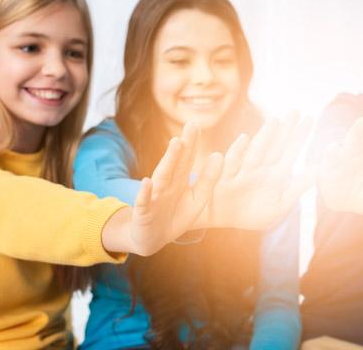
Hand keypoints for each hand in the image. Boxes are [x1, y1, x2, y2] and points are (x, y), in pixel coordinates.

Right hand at [127, 123, 222, 255]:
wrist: (152, 238)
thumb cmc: (177, 215)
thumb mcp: (197, 199)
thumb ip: (207, 180)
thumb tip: (218, 155)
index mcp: (180, 180)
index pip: (187, 158)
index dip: (192, 143)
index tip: (197, 124)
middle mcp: (166, 184)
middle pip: (176, 162)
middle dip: (184, 145)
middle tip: (191, 125)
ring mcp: (154, 196)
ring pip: (162, 176)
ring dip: (169, 161)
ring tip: (175, 144)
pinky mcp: (144, 212)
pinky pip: (144, 202)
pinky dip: (145, 193)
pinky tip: (146, 182)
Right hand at [204, 112, 313, 230]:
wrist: (228, 221)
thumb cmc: (254, 214)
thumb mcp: (279, 206)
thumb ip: (297, 188)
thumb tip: (318, 170)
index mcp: (276, 174)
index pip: (290, 151)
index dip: (299, 136)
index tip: (310, 118)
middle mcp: (261, 168)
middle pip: (275, 146)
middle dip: (285, 129)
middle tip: (295, 111)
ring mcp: (244, 170)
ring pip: (257, 150)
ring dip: (265, 136)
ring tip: (275, 121)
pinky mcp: (228, 178)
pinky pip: (233, 163)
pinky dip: (238, 151)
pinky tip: (245, 138)